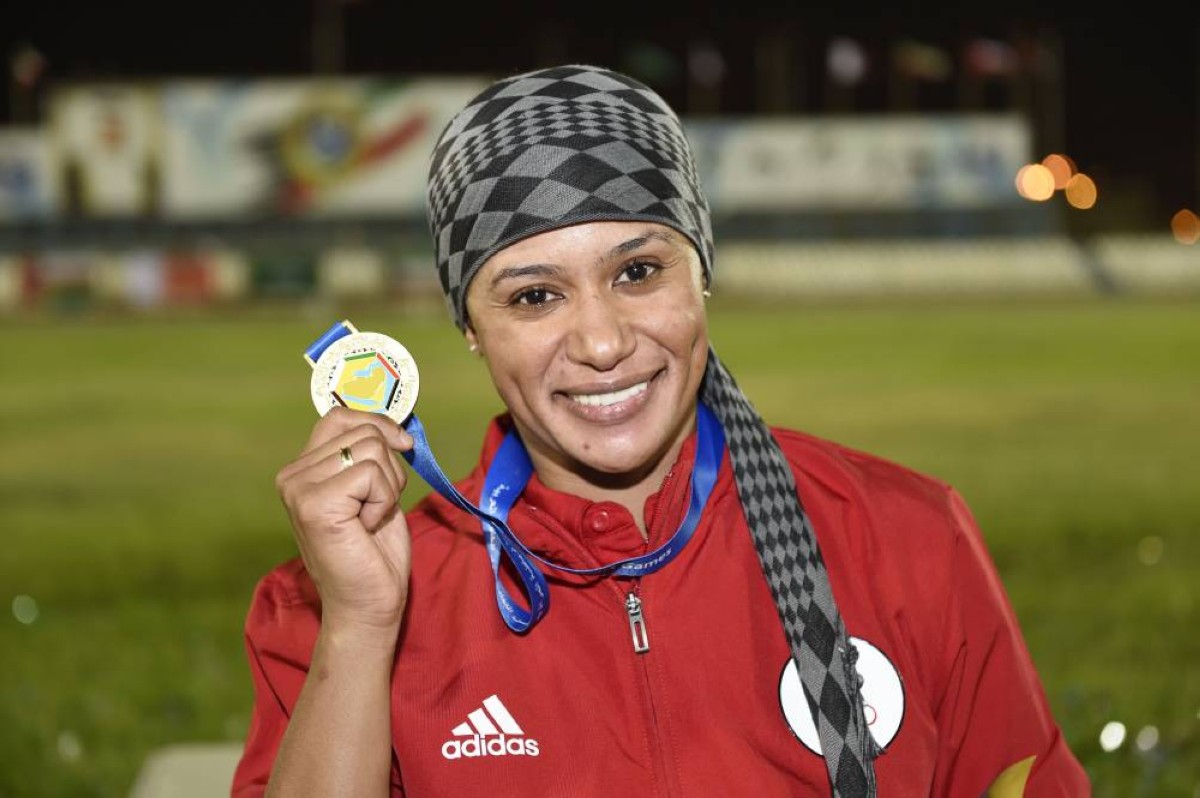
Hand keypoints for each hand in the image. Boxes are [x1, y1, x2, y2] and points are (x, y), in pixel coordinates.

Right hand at [274, 408, 414, 634]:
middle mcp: (292, 475)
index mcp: (302, 469)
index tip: (402, 447)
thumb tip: (395, 425)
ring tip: (370, 519)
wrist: (368, 605)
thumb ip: (369, 455)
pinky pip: (372, 473)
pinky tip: (366, 528)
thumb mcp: (374, 490)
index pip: (340, 416)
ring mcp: (299, 488)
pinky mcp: (314, 504)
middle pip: (364, 431)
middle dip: (389, 468)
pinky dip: (384, 501)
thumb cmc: (374, 552)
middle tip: (376, 508)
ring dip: (388, 487)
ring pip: (372, 448)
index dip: (378, 424)